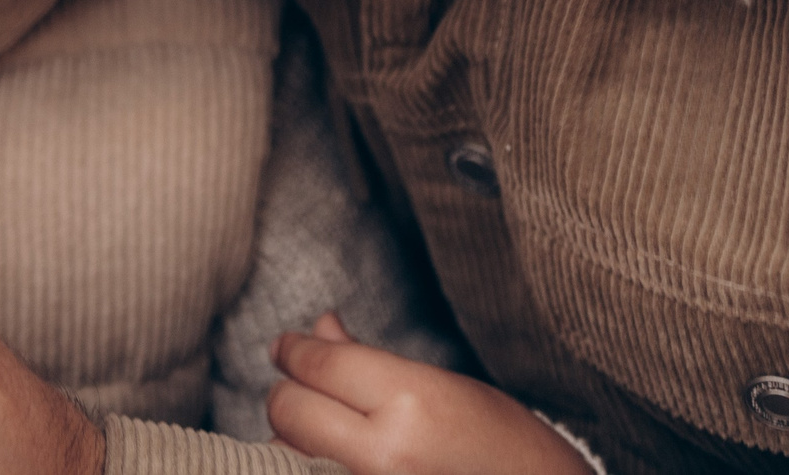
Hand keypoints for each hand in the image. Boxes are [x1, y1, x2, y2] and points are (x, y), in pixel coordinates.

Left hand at [269, 312, 590, 474]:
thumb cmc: (505, 448)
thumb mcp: (444, 388)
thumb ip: (367, 360)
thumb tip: (317, 327)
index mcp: (411, 403)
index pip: (318, 366)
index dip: (294, 350)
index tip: (288, 347)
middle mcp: (383, 454)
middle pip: (288, 410)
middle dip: (289, 393)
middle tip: (304, 385)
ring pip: (283, 454)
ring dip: (293, 438)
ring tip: (324, 429)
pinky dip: (307, 465)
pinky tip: (330, 457)